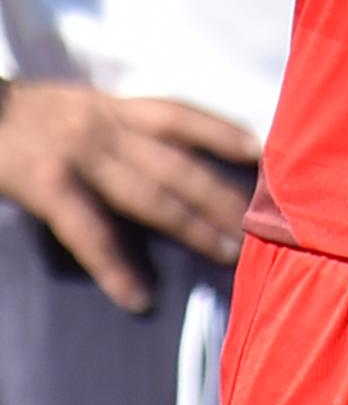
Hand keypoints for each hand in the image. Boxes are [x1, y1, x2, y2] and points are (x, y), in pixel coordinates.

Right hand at [0, 80, 258, 312]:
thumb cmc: (19, 116)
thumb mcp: (74, 108)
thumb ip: (114, 128)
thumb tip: (155, 156)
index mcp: (111, 108)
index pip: (179, 115)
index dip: (223, 132)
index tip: (263, 152)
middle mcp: (105, 125)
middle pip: (179, 162)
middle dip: (224, 192)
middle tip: (265, 222)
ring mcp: (79, 154)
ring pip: (150, 194)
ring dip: (193, 225)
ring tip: (228, 254)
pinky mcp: (48, 182)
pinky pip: (89, 230)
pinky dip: (115, 265)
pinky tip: (138, 297)